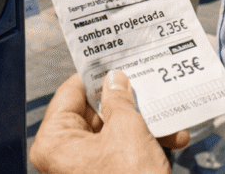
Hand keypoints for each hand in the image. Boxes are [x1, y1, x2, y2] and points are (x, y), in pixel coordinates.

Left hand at [29, 72, 188, 173]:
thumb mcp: (127, 128)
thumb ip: (119, 99)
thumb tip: (114, 81)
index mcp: (54, 141)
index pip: (69, 93)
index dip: (95, 76)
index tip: (112, 63)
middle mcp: (62, 156)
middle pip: (94, 113)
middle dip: (126, 103)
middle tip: (144, 87)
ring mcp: (83, 169)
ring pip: (112, 133)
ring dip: (143, 125)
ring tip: (165, 116)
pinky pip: (120, 152)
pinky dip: (144, 145)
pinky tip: (170, 140)